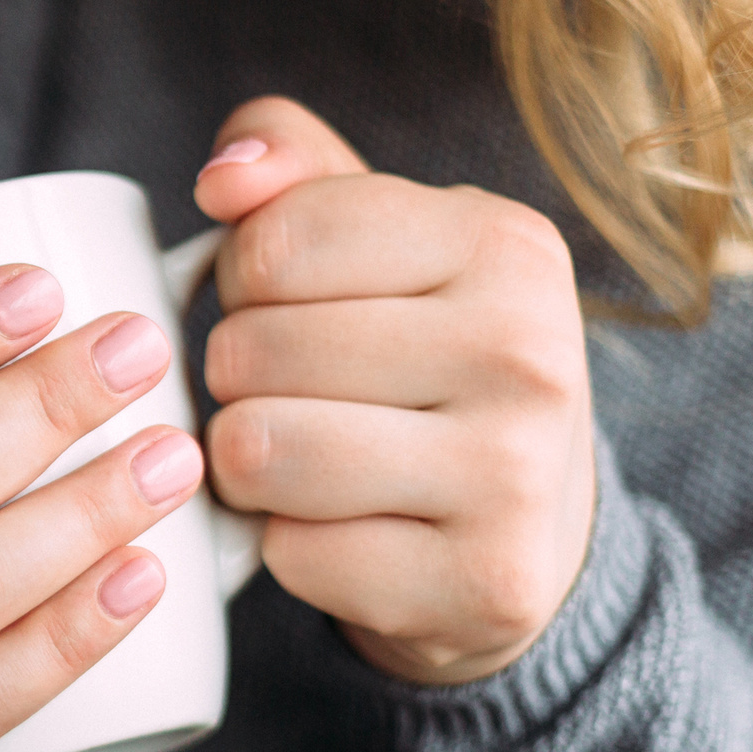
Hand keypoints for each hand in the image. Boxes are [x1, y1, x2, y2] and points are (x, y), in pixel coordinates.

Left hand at [197, 97, 599, 684]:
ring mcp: (517, 472)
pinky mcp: (487, 582)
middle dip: (237, 380)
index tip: (284, 306)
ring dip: (246, 467)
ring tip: (301, 460)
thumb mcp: (374, 239)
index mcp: (502, 242)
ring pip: (260, 452)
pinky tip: (346, 533)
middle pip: (252, 350)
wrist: (528, 528)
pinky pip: (292, 554)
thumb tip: (224, 176)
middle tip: (294, 395)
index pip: (272, 243)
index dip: (240, 282)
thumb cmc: (419, 359)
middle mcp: (528, 350)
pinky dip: (290, 550)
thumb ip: (291, 169)